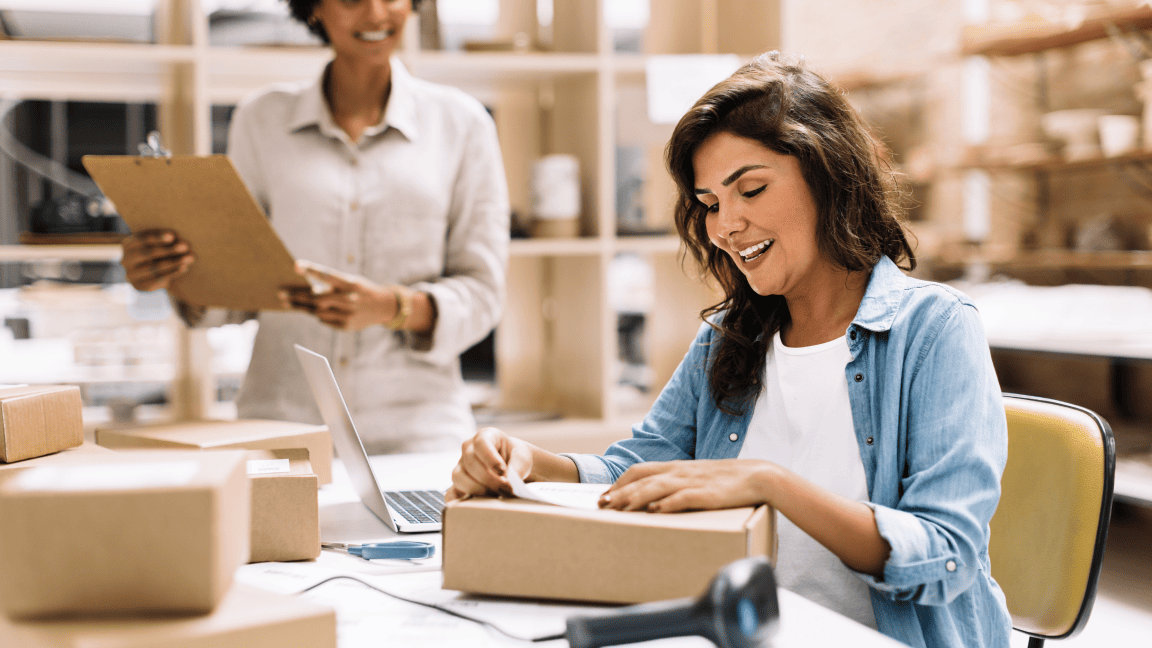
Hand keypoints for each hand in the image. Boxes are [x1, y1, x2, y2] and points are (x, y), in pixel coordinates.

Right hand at [120, 229, 193, 291]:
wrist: (146, 267)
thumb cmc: (156, 248)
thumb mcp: (157, 241)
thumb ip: (165, 238)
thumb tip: (177, 238)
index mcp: (128, 244)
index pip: (142, 239)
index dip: (157, 237)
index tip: (172, 235)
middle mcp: (125, 260)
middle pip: (149, 254)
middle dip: (169, 250)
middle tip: (186, 246)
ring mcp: (130, 275)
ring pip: (154, 268)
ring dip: (174, 262)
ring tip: (190, 257)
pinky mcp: (139, 286)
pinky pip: (157, 281)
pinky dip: (172, 273)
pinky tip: (184, 268)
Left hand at [281, 261, 395, 330]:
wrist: (383, 306)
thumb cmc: (361, 290)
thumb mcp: (350, 282)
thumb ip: (330, 285)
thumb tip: (306, 290)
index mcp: (350, 284)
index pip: (328, 275)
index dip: (311, 270)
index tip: (296, 265)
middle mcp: (350, 299)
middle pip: (317, 298)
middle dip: (297, 296)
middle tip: (281, 294)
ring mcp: (348, 315)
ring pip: (318, 312)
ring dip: (302, 307)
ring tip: (289, 303)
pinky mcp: (346, 326)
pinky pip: (324, 321)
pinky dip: (317, 315)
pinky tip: (310, 310)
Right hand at [446, 427, 533, 501]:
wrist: (514, 467)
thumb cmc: (516, 458)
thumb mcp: (522, 457)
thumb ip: (518, 466)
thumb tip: (511, 480)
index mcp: (485, 436)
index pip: (481, 443)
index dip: (490, 458)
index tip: (502, 471)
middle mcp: (468, 449)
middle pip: (470, 462)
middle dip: (488, 479)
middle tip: (505, 489)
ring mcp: (461, 466)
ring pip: (458, 477)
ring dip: (477, 489)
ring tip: (495, 495)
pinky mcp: (459, 484)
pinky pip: (451, 493)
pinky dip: (459, 502)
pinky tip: (472, 507)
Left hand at [598, 459, 773, 512]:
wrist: (758, 476)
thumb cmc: (726, 481)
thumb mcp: (696, 478)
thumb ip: (676, 485)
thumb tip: (654, 501)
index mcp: (676, 467)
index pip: (640, 470)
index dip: (620, 482)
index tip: (605, 495)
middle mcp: (680, 472)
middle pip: (642, 478)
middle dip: (620, 491)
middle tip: (602, 504)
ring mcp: (693, 482)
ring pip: (657, 486)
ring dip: (635, 497)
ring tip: (619, 508)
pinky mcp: (707, 494)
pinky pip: (684, 497)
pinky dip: (668, 503)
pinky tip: (655, 511)